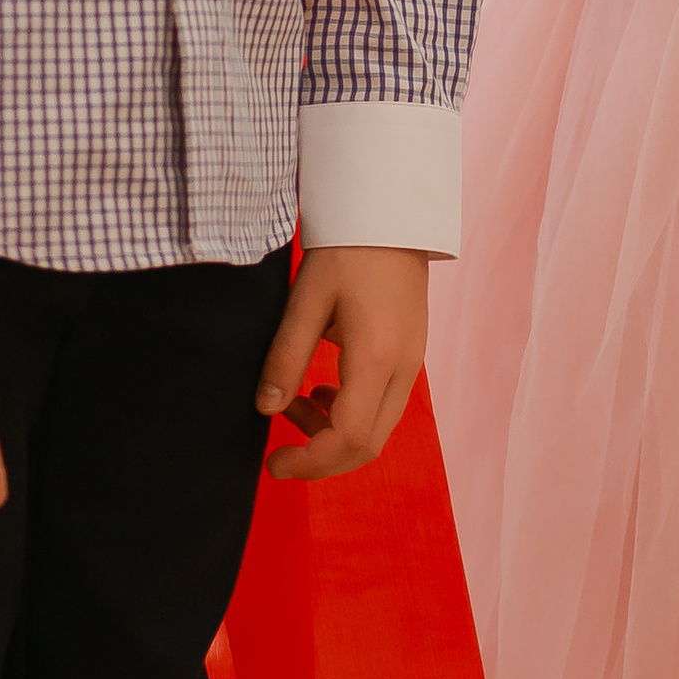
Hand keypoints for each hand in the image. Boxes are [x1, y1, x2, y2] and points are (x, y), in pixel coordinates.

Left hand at [258, 244, 430, 480]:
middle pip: (369, 445)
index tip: (273, 463)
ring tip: (295, 404)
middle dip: (321, 459)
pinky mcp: (411, 355)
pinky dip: (351, 415)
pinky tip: (323, 390)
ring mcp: (413, 363)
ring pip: (378, 429)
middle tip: (280, 451)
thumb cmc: (348, 251)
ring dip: (334, 434)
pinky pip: (384, 406)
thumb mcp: (306, 301)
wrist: (393, 216)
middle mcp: (403, 368)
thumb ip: (285, 357)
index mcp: (376, 357)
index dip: (310, 462)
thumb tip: (266, 409)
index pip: (348, 437)